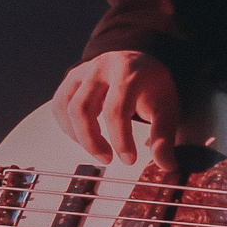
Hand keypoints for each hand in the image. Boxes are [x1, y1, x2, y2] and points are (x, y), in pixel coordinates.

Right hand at [51, 50, 181, 168]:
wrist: (139, 62)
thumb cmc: (151, 85)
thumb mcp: (167, 107)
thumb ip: (164, 136)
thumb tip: (165, 165)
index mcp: (128, 73)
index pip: (115, 110)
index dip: (120, 140)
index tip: (128, 159)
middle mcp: (101, 68)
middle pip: (82, 108)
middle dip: (91, 141)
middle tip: (107, 158)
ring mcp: (83, 71)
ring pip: (66, 107)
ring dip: (78, 135)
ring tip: (97, 148)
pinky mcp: (72, 78)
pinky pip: (59, 104)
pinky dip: (67, 126)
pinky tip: (83, 136)